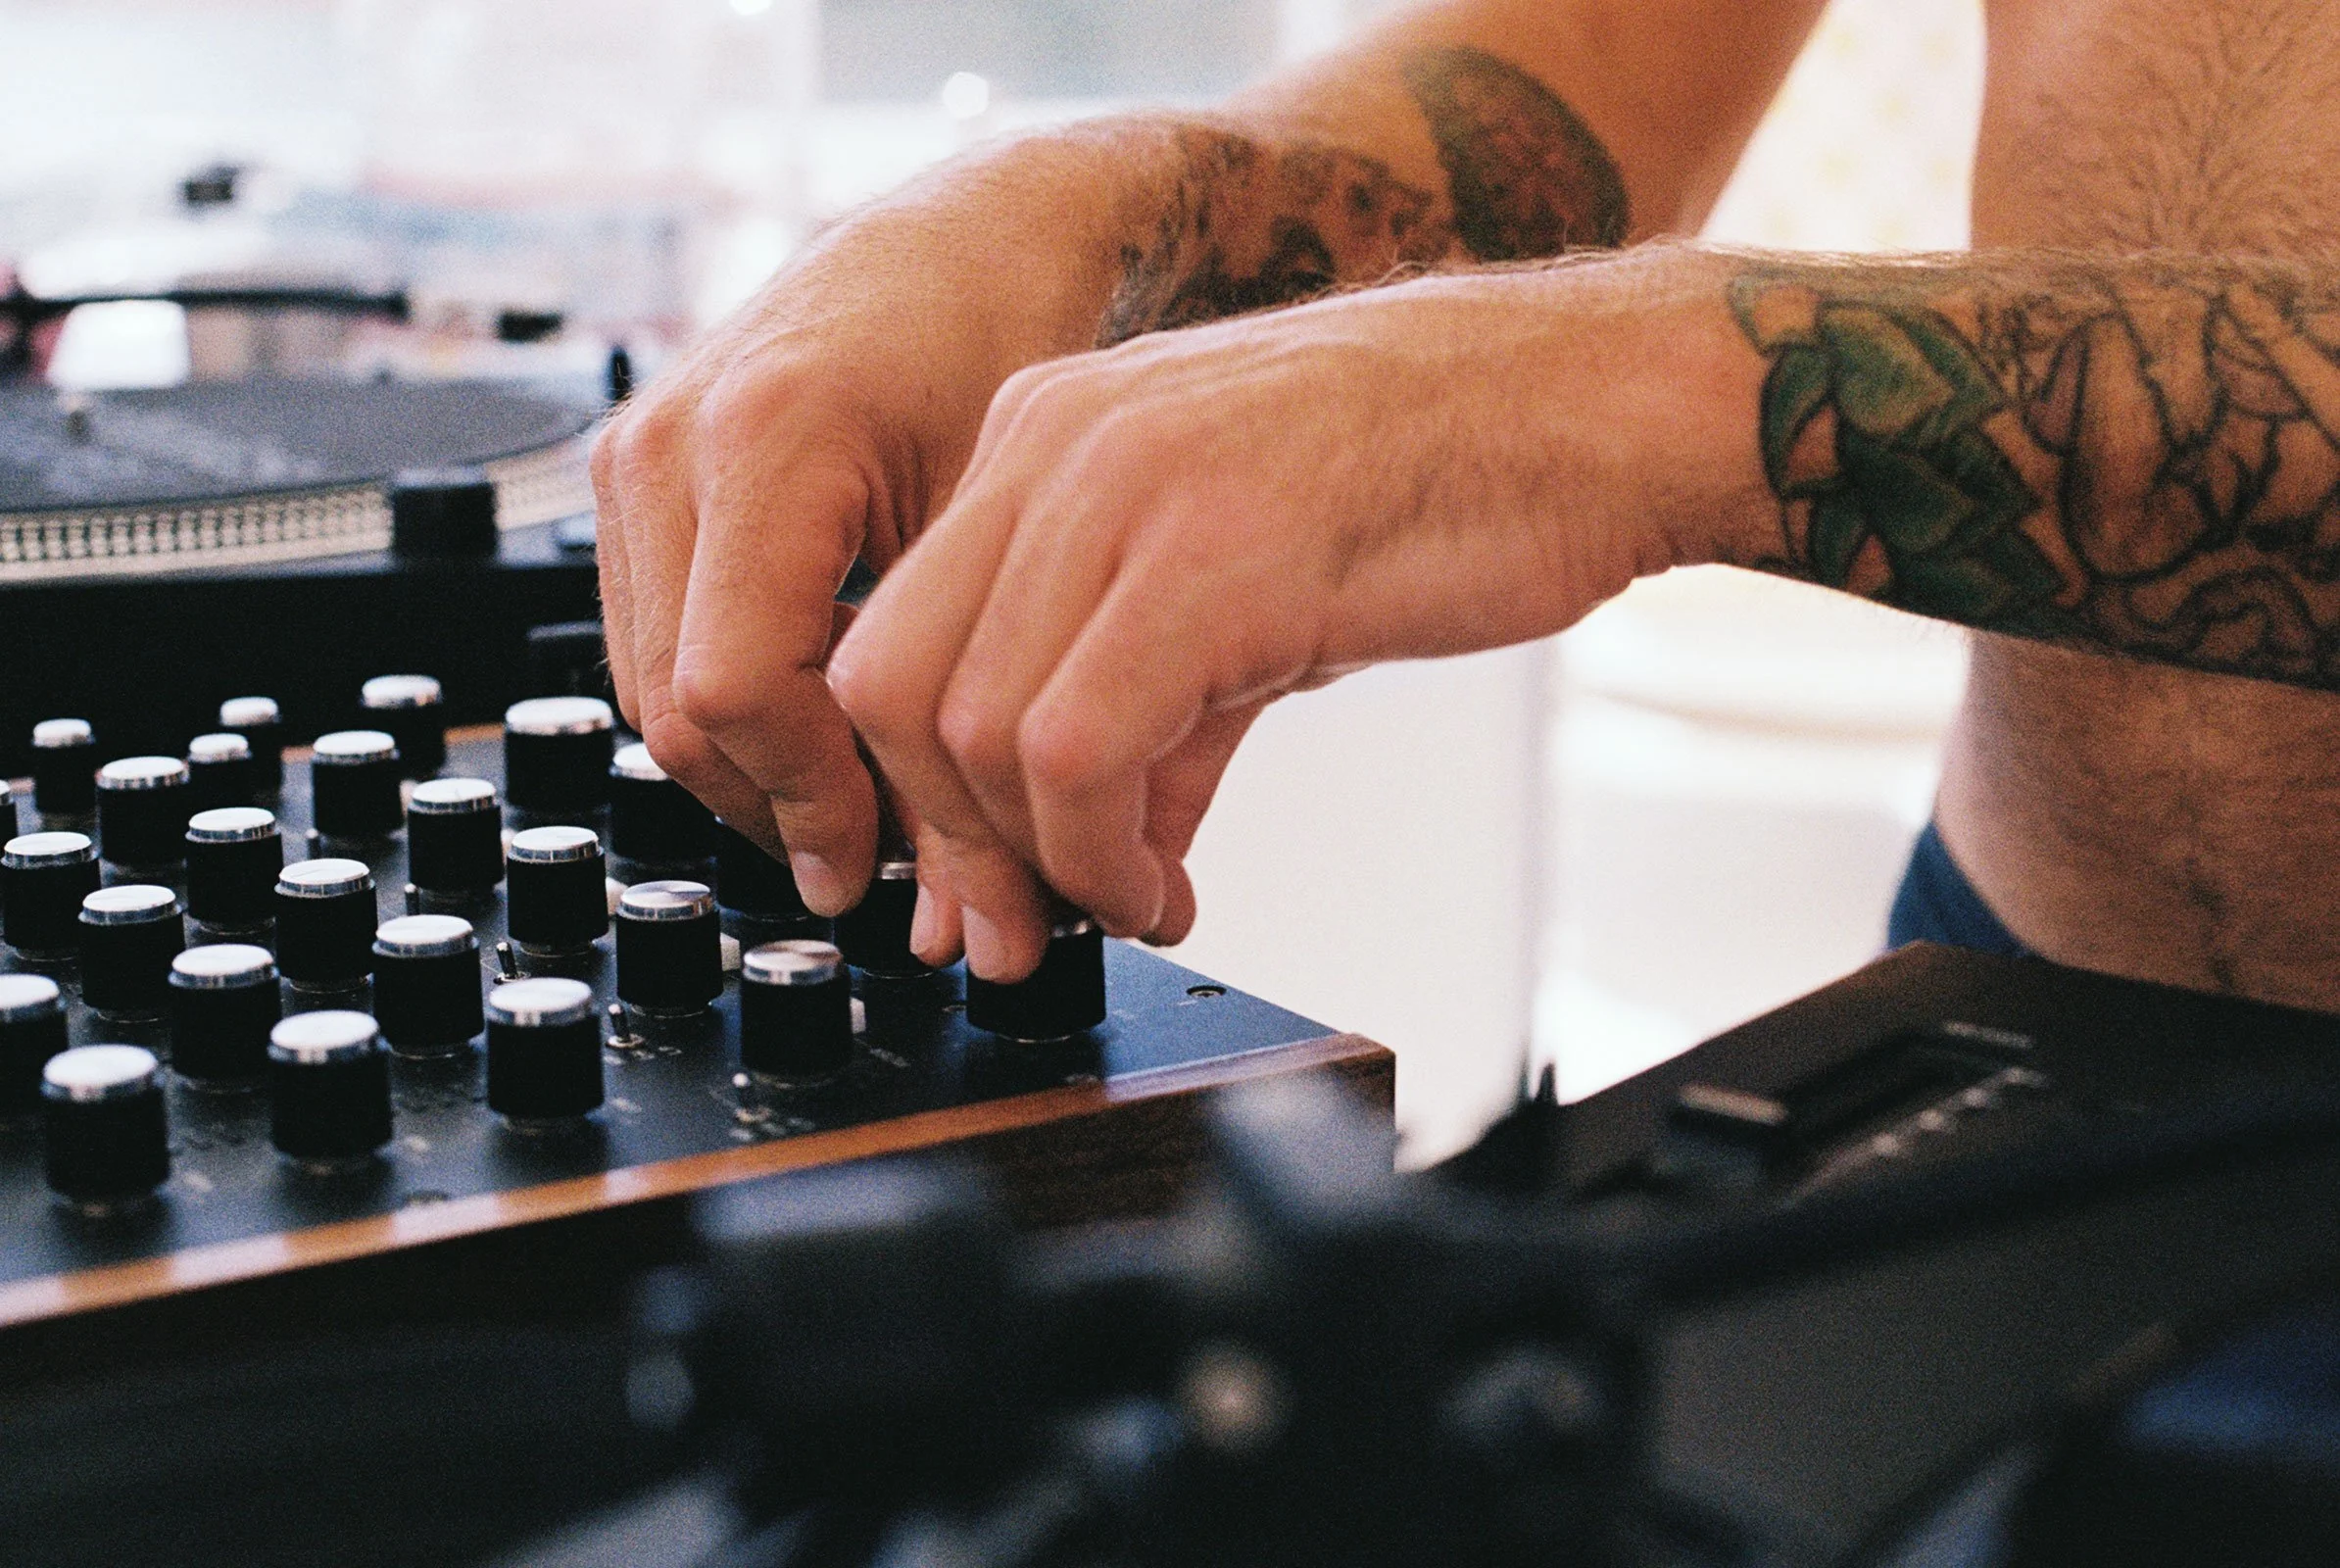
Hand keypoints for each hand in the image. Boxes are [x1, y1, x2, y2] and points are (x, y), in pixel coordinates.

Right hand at [589, 178, 1117, 917]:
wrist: (967, 243)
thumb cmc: (1007, 347)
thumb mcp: (996, 527)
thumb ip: (951, 696)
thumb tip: (949, 881)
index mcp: (766, 438)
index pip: (737, 688)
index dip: (808, 801)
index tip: (877, 865)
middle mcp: (670, 441)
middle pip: (674, 706)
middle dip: (773, 805)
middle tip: (873, 863)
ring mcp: (633, 452)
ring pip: (644, 686)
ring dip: (746, 766)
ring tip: (855, 803)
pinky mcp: (632, 470)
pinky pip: (650, 634)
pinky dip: (730, 702)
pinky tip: (822, 721)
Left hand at [831, 256, 1742, 979]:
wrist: (1593, 408)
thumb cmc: (1444, 481)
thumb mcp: (1245, 586)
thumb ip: (1148, 712)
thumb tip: (1096, 851)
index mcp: (1047, 434)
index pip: (893, 637)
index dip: (918, 794)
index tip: (979, 886)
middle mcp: (1061, 445)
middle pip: (899, 690)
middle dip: (953, 847)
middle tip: (1024, 934)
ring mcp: (1129, 492)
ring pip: (979, 731)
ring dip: (1040, 868)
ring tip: (1126, 906)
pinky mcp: (1216, 561)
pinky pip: (1077, 751)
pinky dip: (1100, 858)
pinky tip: (1163, 890)